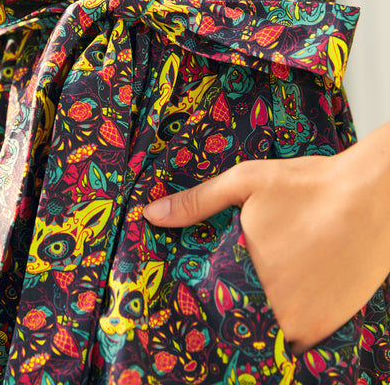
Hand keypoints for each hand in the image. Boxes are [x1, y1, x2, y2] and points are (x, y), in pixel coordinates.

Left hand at [143, 127, 389, 353]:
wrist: (375, 198)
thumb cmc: (309, 187)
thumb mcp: (246, 183)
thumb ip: (197, 202)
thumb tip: (151, 214)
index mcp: (245, 274)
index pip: (209, 299)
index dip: (207, 293)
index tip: (206, 285)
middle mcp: (273, 307)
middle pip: (240, 316)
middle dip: (237, 301)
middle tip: (250, 275)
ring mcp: (304, 322)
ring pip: (270, 328)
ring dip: (265, 312)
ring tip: (277, 279)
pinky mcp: (330, 327)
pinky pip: (300, 336)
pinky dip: (293, 318)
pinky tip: (300, 287)